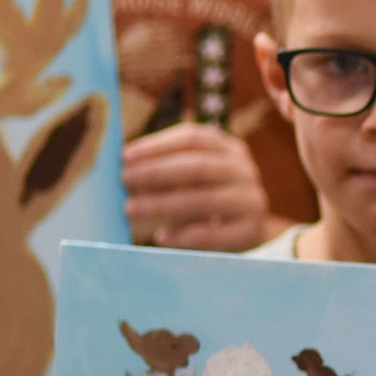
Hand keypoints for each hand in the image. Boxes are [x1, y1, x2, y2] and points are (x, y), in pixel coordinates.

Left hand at [123, 123, 268, 250]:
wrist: (248, 231)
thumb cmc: (209, 198)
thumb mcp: (195, 177)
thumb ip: (168, 169)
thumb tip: (125, 166)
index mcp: (229, 148)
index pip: (194, 138)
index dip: (157, 144)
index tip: (125, 155)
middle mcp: (244, 171)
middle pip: (199, 165)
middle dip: (157, 171)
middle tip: (125, 179)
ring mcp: (250, 201)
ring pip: (203, 200)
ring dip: (162, 204)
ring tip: (131, 209)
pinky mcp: (250, 231)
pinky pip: (213, 234)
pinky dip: (183, 236)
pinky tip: (160, 237)